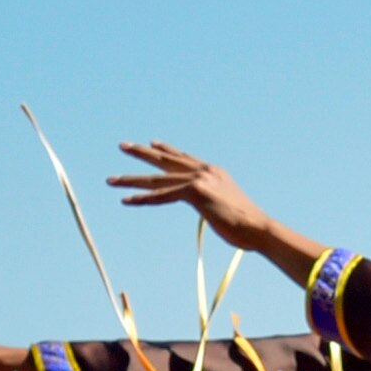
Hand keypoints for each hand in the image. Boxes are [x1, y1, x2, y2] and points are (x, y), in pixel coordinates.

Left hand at [111, 141, 271, 247]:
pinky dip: (143, 199)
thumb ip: (216, 201)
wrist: (259, 228)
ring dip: (131, 180)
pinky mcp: (195, 193)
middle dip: (141, 153)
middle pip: (165, 160)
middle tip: (122, 146)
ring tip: (111, 180)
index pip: (183, 157)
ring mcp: (199, 179)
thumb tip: (214, 208)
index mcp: (213, 171)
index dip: (165, 150)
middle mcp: (204, 170)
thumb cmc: (248, 225)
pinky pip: (162, 196)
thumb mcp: (229, 206)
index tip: (150, 143)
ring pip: (157, 178)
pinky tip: (127, 200)